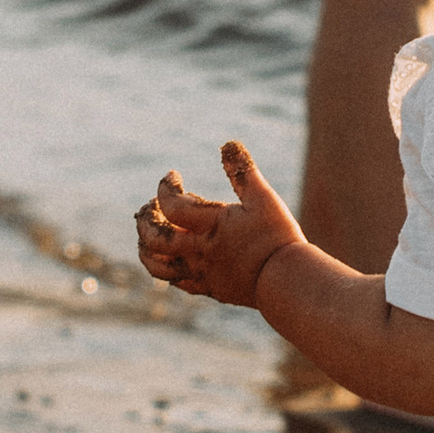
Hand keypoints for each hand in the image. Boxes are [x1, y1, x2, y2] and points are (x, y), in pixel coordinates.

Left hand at [134, 141, 304, 307]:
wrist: (288, 280)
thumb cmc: (276, 237)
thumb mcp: (263, 198)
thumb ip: (243, 172)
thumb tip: (228, 144)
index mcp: (209, 226)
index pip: (171, 205)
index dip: (166, 187)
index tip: (173, 176)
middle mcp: (198, 251)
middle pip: (154, 239)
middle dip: (145, 219)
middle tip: (151, 206)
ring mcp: (201, 273)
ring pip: (158, 266)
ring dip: (146, 249)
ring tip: (149, 236)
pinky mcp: (209, 288)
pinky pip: (177, 282)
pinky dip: (168, 269)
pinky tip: (173, 259)